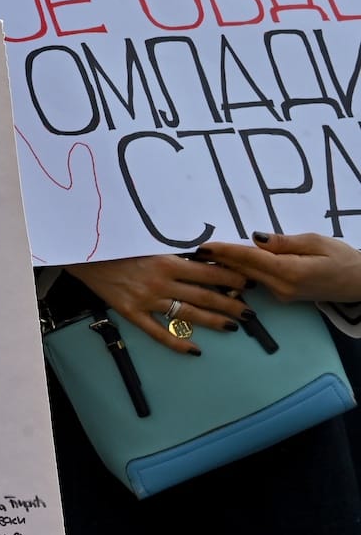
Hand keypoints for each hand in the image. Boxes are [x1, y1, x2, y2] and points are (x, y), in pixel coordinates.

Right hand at [64, 255, 249, 354]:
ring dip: (213, 321)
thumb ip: (172, 250)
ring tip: (232, 327)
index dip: (232, 277)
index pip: (209, 271)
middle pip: (204, 295)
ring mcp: (146, 300)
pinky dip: (177, 343)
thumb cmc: (114, 242)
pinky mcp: (131, 312)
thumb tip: (203, 255)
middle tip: (250, 311)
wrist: (80, 252)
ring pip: (188, 314)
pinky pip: (158, 332)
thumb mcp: (145, 240)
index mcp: (166, 261)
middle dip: (231, 303)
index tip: (249, 281)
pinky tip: (194, 350)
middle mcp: (160, 282)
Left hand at [198, 233, 360, 303]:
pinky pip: (257, 280)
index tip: (202, 246)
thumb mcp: (316, 242)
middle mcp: (282, 288)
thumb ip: (284, 242)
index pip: (249, 259)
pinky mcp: (283, 296)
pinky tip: (226, 262)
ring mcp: (282, 295)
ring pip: (248, 276)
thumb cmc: (343, 258)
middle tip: (191, 248)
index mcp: (290, 272)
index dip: (224, 251)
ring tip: (201, 254)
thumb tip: (255, 238)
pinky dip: (242, 270)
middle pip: (243, 270)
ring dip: (226, 265)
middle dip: (217, 259)